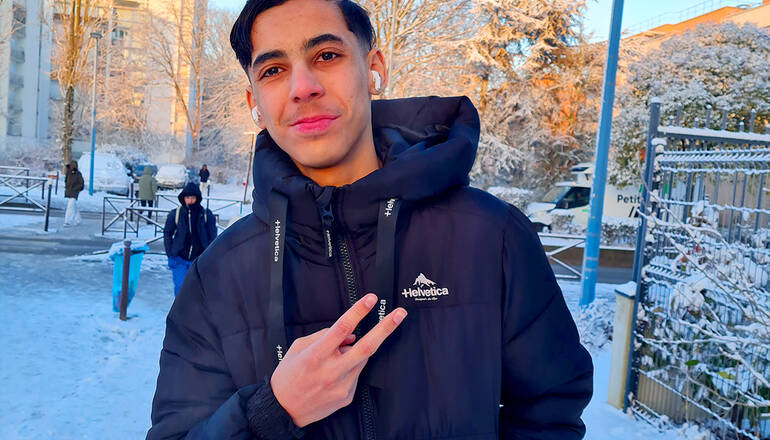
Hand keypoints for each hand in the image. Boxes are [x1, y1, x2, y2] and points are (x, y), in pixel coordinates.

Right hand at [270, 293, 406, 427]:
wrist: (282, 411)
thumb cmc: (288, 376)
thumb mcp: (298, 349)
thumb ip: (323, 337)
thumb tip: (349, 335)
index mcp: (316, 355)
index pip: (342, 328)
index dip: (358, 312)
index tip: (371, 299)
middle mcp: (331, 371)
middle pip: (366, 346)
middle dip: (385, 328)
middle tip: (399, 314)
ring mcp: (341, 386)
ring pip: (361, 359)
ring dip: (357, 351)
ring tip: (336, 357)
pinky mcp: (346, 396)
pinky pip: (355, 374)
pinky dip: (350, 367)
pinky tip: (333, 373)